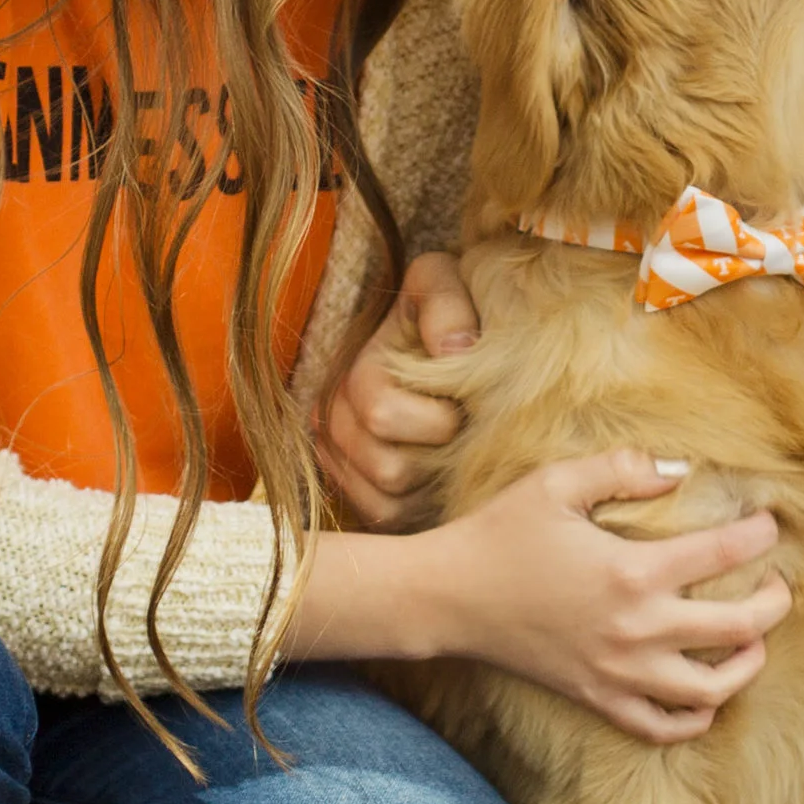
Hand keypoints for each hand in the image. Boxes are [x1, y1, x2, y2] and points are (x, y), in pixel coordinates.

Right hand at [318, 250, 476, 527]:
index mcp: (356, 372)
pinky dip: (420, 508)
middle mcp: (336, 419)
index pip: (382, 416)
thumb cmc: (451, 308)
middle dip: (441, 454)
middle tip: (467, 431)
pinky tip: (440, 476)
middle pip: (389, 471)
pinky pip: (386, 520)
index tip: (468, 403)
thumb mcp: (445, 283)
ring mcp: (342, 459)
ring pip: (387, 505)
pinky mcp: (357, 490)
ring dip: (433, 484)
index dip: (439, 418)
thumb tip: (452, 350)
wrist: (450, 335)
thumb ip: (445, 303)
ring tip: (456, 451)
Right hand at [422, 450, 792, 741]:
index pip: (726, 553)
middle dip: (774, 603)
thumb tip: (680, 468)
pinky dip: (696, 717)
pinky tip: (706, 693)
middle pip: (739, 628)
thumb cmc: (502, 532)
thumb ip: (624, 467)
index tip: (770, 522)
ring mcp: (619, 672)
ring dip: (748, 665)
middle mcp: (636, 629)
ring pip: (712, 689)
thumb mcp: (558, 482)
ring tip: (756, 640)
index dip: (761, 534)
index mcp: (633, 570)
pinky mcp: (598, 699)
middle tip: (779, 583)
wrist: (448, 597)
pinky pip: (663, 727)